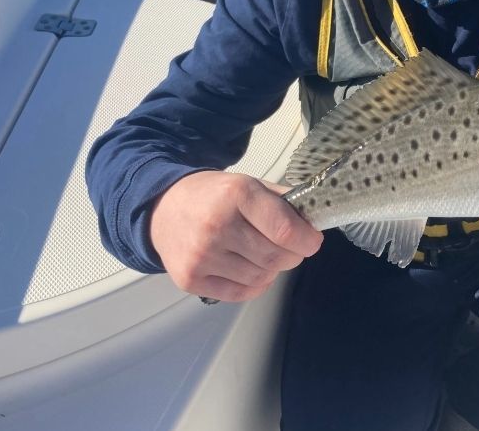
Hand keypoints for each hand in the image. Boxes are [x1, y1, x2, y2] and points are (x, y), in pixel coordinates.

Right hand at [150, 171, 322, 301]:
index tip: (312, 241)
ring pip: (261, 278)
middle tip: (289, 247)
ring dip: (273, 270)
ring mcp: (201, 255)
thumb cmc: (213, 196)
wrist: (163, 208)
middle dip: (293, 255)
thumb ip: (284, 202)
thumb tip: (316, 222)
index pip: (285, 230)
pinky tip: (249, 268)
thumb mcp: (249, 184)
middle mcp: (217, 226)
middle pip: (276, 257)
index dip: (307, 241)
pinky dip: (255, 285)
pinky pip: (241, 293)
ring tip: (264, 254)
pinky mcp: (190, 279)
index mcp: (236, 195)